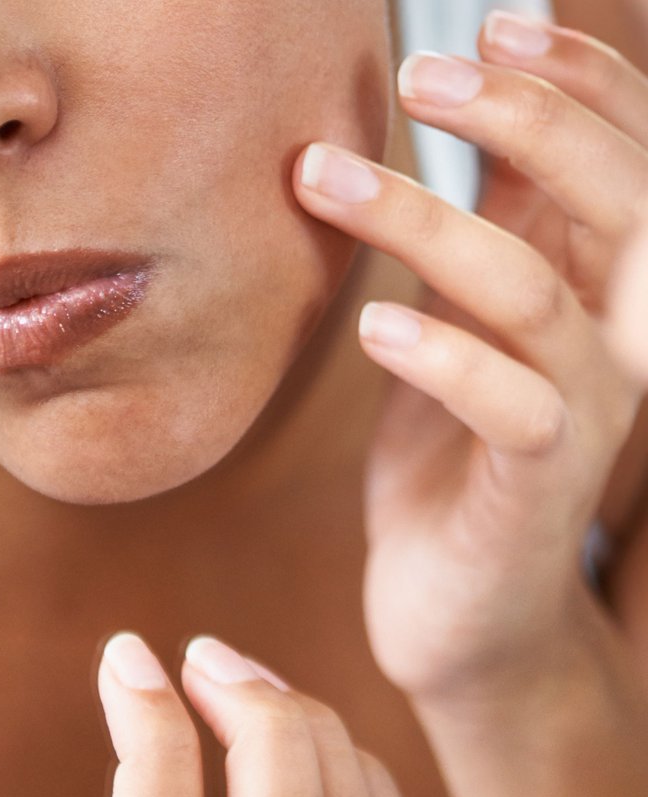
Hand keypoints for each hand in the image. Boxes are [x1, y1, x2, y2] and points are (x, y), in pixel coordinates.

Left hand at [294, 12, 647, 704]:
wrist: (462, 603)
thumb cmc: (456, 451)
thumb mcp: (465, 317)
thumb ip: (488, 221)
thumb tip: (481, 94)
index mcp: (602, 288)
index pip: (629, 156)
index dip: (577, 80)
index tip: (493, 19)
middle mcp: (620, 342)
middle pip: (622, 201)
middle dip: (528, 120)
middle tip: (420, 73)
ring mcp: (587, 414)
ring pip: (535, 292)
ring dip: (426, 221)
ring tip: (315, 174)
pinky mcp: (536, 486)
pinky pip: (512, 406)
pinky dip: (444, 356)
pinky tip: (372, 323)